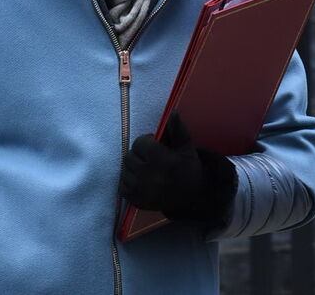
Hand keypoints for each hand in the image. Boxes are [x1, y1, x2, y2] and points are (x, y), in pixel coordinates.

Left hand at [119, 111, 236, 227]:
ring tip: (146, 169)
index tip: (156, 146)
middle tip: (150, 158)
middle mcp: (149, 176)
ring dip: (133, 168)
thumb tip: (173, 112)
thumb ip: (177, 129)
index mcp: (162, 160)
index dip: (146, 142)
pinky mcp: (137, 201)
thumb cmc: (188, 168)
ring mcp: (142, 191)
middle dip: (138, 155)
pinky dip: (129, 182)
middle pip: (129, 157)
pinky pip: (122, 186)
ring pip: (124, 171)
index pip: (139, 144)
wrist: (192, 197)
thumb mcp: (186, 147)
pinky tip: (141, 180)